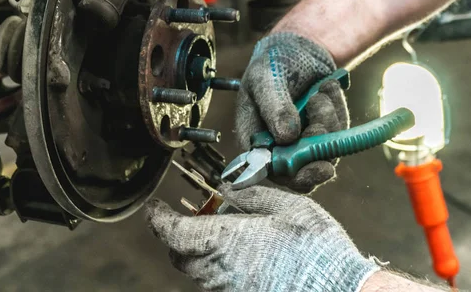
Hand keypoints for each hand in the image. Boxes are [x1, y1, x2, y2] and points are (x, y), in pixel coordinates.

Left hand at [145, 184, 378, 291]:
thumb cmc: (315, 249)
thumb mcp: (287, 207)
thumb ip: (251, 195)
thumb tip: (228, 189)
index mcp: (222, 242)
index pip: (173, 232)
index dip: (158, 219)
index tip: (155, 207)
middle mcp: (218, 271)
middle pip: (179, 255)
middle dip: (177, 236)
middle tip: (192, 217)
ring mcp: (229, 290)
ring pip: (197, 272)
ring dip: (198, 252)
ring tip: (220, 233)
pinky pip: (217, 283)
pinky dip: (216, 266)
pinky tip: (242, 254)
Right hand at [235, 32, 348, 192]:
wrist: (298, 47)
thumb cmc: (273, 62)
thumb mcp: (266, 78)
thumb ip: (273, 106)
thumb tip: (286, 137)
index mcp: (254, 139)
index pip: (271, 171)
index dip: (294, 175)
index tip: (318, 167)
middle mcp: (278, 147)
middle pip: (302, 171)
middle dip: (317, 148)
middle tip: (321, 122)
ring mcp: (303, 142)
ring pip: (325, 152)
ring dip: (328, 121)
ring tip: (318, 93)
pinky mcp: (325, 134)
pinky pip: (339, 134)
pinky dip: (337, 111)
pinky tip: (326, 88)